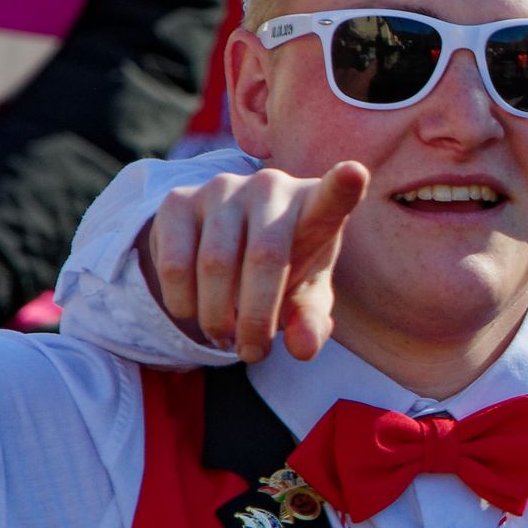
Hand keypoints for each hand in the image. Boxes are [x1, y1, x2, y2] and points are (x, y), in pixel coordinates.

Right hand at [138, 162, 367, 361]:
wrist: (228, 243)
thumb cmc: (285, 270)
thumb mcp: (304, 297)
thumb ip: (310, 321)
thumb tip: (303, 348)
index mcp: (315, 207)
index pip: (333, 196)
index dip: (343, 186)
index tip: (354, 174)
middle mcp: (271, 187)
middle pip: (265, 258)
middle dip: (257, 319)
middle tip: (252, 354)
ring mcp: (222, 188)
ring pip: (214, 265)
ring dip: (216, 316)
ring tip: (224, 336)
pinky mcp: (178, 200)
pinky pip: (174, 263)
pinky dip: (182, 302)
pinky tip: (193, 310)